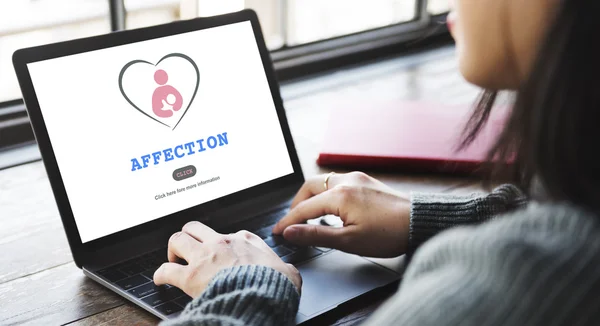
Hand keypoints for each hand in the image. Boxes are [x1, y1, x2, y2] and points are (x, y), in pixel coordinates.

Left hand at [154, 221, 301, 297]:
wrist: (262, 296)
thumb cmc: (275, 285)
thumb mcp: (288, 271)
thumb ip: (284, 268)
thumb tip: (289, 273)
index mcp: (245, 240)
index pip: (228, 234)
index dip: (221, 243)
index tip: (220, 252)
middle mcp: (222, 243)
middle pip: (196, 227)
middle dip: (189, 236)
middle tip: (188, 249)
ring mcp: (204, 257)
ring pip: (177, 239)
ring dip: (173, 249)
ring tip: (173, 259)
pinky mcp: (191, 276)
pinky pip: (166, 270)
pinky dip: (160, 274)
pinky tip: (160, 279)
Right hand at [272, 172, 409, 257]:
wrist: (420, 222)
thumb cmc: (389, 234)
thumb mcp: (349, 241)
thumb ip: (316, 235)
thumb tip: (291, 232)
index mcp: (340, 195)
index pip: (304, 208)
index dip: (288, 221)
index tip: (277, 232)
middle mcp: (346, 181)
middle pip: (309, 187)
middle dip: (297, 204)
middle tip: (293, 222)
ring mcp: (357, 178)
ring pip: (323, 182)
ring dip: (312, 197)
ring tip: (309, 216)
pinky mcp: (366, 181)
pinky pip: (337, 182)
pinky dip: (326, 193)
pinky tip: (331, 208)